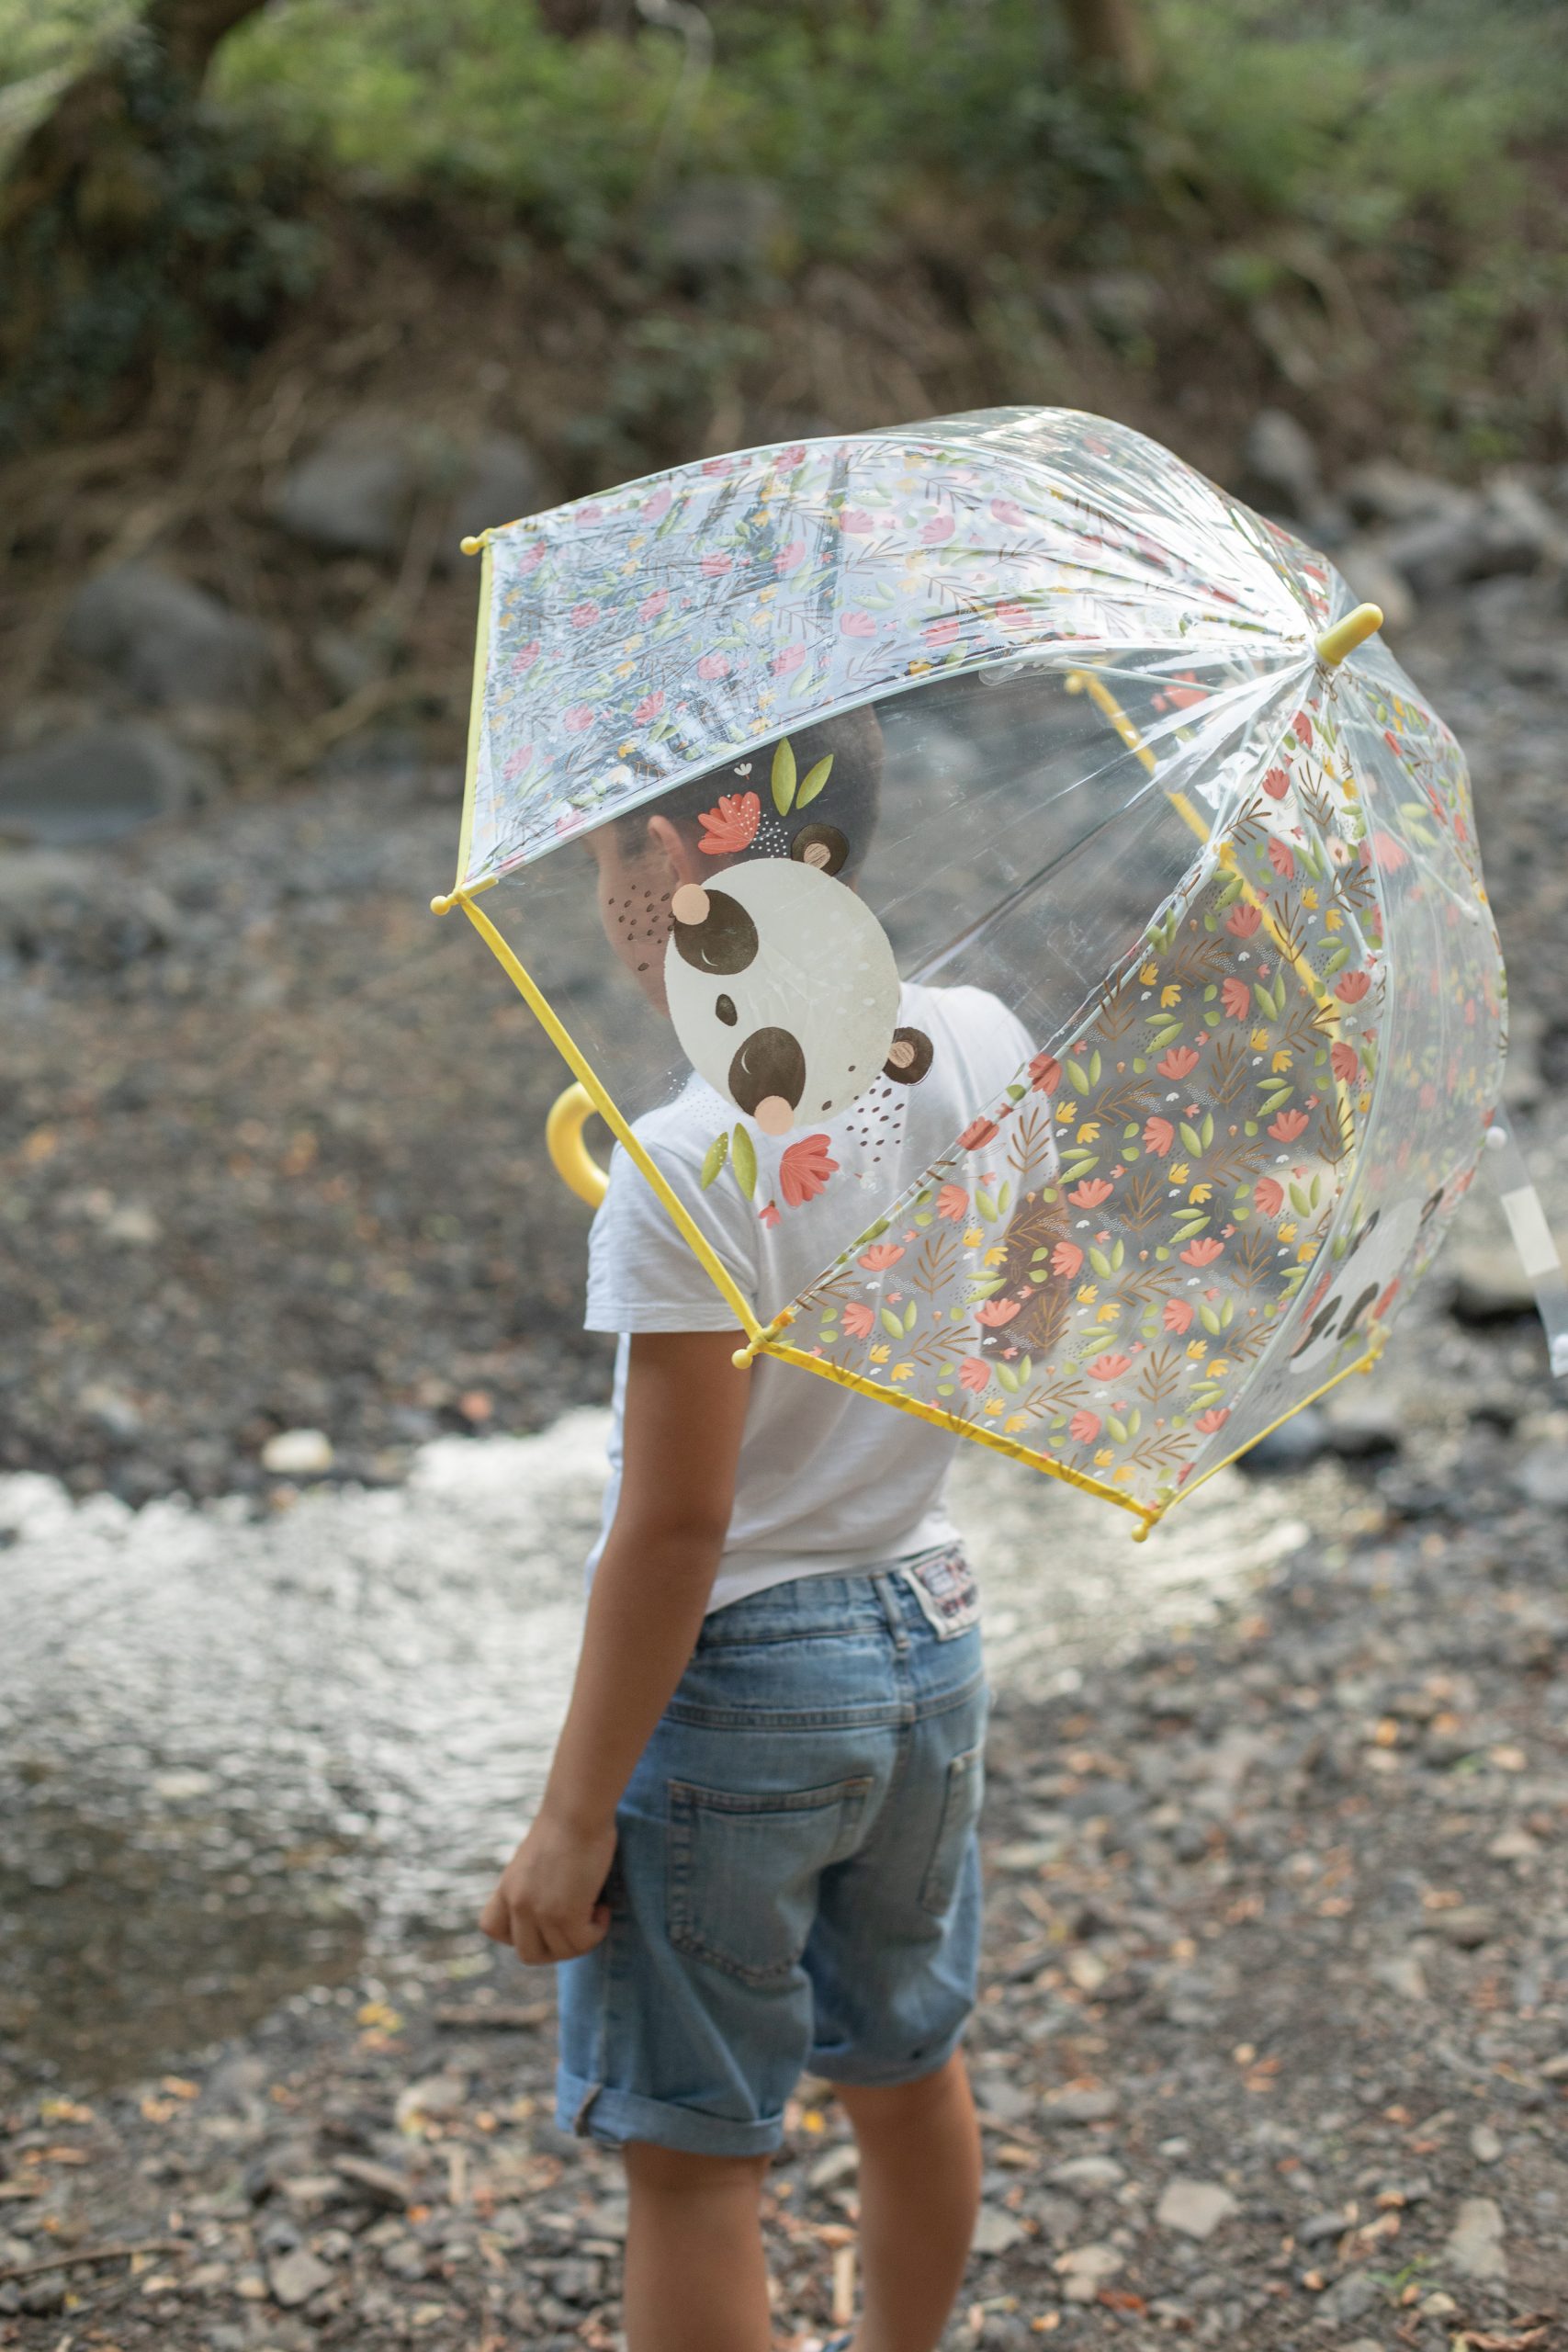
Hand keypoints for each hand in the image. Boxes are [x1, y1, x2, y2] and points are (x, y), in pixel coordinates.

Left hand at [480, 1809, 616, 1964]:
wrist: (578, 1809)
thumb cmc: (568, 1823)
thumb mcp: (537, 1859)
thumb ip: (534, 1885)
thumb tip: (556, 1904)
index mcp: (507, 1887)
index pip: (491, 1928)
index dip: (517, 1934)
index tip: (543, 1920)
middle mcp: (518, 1903)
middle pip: (528, 1954)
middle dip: (556, 1948)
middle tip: (577, 1925)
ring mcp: (539, 1911)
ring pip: (562, 1952)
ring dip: (583, 1938)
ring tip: (597, 1910)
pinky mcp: (564, 1913)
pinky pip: (583, 1942)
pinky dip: (598, 1931)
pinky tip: (603, 1907)